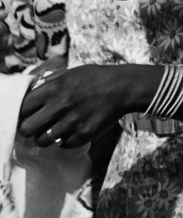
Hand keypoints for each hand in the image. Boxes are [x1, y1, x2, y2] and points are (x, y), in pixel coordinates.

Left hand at [18, 63, 146, 148]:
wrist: (124, 87)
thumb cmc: (96, 78)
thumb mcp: (71, 73)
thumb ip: (50, 82)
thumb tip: (31, 93)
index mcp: (55, 88)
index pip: (23, 107)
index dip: (23, 113)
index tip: (29, 114)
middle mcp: (61, 105)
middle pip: (27, 129)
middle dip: (31, 128)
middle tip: (39, 126)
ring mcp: (73, 121)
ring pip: (43, 141)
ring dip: (47, 137)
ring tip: (57, 129)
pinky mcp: (84, 134)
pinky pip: (64, 145)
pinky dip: (67, 140)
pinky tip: (74, 130)